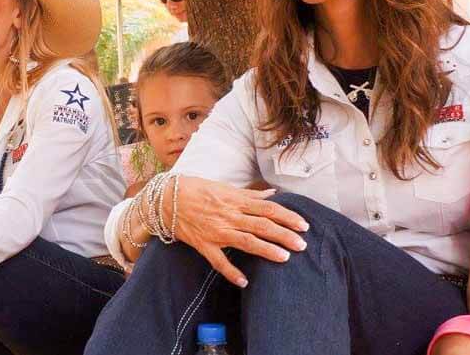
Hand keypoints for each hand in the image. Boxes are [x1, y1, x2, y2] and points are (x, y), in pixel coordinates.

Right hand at [166, 176, 309, 287]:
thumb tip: (272, 194)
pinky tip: (245, 282)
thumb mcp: (225, 187)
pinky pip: (219, 262)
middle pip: (262, 226)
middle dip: (284, 235)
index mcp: (236, 200)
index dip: (287, 216)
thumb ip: (250, 194)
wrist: (166, 199)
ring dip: (267, 250)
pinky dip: (231, 272)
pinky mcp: (204, 245)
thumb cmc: (196, 189)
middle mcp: (229, 216)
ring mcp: (217, 232)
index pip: (268, 208)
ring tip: (285, 258)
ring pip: (247, 242)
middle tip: (302, 244)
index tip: (303, 224)